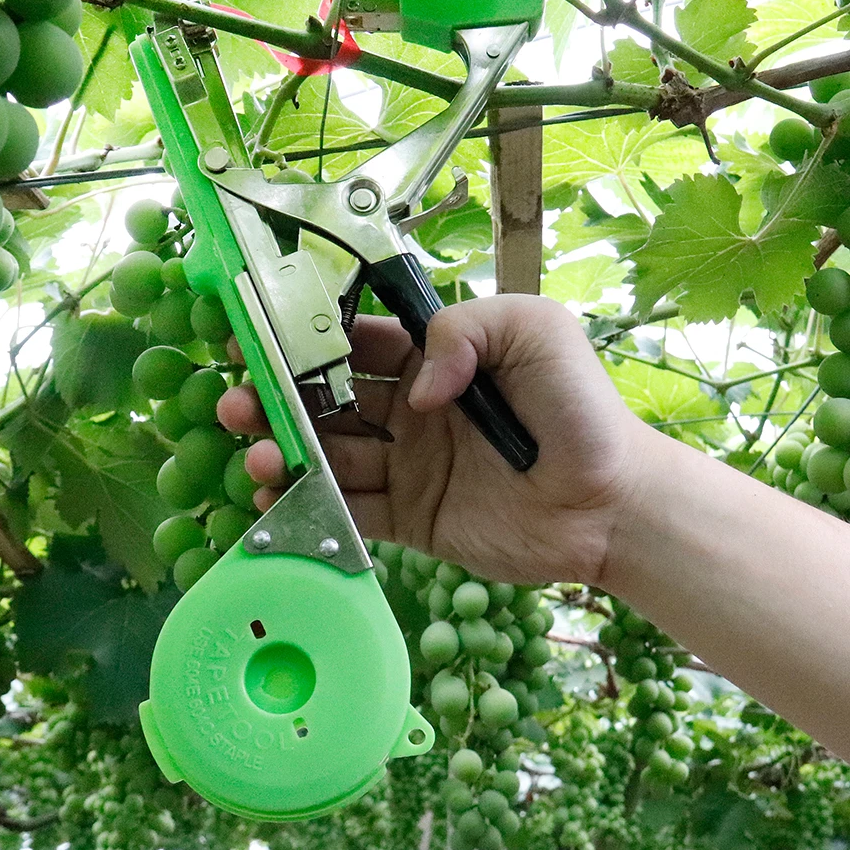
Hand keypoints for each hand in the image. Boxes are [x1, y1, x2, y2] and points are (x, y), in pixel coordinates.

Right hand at [217, 294, 649, 585]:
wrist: (611, 504)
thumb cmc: (580, 410)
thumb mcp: (536, 332)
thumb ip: (466, 330)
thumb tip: (415, 388)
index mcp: (431, 360)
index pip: (352, 342)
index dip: (302, 339)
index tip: (254, 338)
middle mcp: (409, 411)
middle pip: (326, 401)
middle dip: (277, 400)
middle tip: (237, 407)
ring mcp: (407, 467)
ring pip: (329, 456)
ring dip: (284, 454)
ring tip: (257, 458)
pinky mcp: (411, 519)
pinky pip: (350, 511)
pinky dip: (309, 507)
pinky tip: (273, 503)